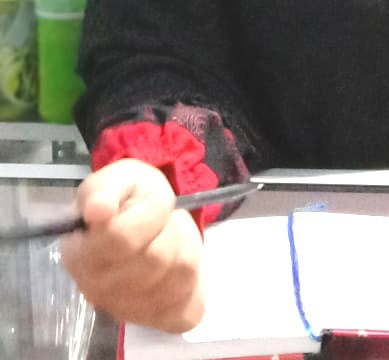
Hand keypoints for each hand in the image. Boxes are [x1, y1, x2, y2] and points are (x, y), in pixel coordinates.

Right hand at [60, 158, 204, 332]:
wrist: (145, 219)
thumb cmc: (129, 198)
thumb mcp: (120, 179)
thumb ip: (105, 190)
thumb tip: (98, 209)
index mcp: (81, 252)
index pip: (122, 238)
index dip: (150, 213)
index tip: (155, 201)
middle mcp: (97, 290)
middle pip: (155, 260)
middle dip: (170, 228)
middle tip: (165, 220)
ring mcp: (127, 310)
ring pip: (178, 277)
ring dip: (186, 247)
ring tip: (171, 237)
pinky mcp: (156, 321)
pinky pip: (188, 307)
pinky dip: (195, 281)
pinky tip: (179, 264)